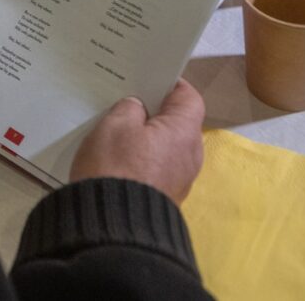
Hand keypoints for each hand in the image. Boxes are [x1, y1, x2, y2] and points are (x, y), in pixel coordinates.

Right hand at [70, 79, 204, 203]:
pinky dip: (142, 157)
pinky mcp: (165, 196)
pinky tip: (118, 156)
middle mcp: (190, 155)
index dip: (170, 83)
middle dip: (154, 111)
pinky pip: (156, 165)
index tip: (146, 78)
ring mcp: (180, 179)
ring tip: (118, 130)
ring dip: (146, 136)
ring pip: (165, 145)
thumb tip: (137, 108)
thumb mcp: (114, 125)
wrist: (113, 225)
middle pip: (177, 122)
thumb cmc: (116, 166)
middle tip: (126, 101)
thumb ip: (129, 108)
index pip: (188, 96)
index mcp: (184, 131)